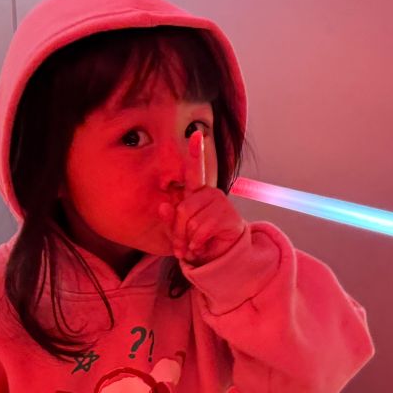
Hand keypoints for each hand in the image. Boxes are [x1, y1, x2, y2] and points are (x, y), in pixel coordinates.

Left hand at [158, 130, 246, 265]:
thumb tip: (163, 206)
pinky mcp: (229, 217)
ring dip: (187, 240)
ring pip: (190, 221)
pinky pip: (201, 229)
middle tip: (180, 246)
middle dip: (177, 231)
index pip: (195, 170)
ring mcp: (221, 204)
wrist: (219, 258)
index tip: (197, 134)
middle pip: (182, 209)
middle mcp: (210, 193)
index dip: (196, 153)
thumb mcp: (178, 232)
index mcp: (197, 193)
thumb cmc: (197, 241)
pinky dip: (197, 243)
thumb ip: (170, 220)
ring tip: (192, 246)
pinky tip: (201, 246)